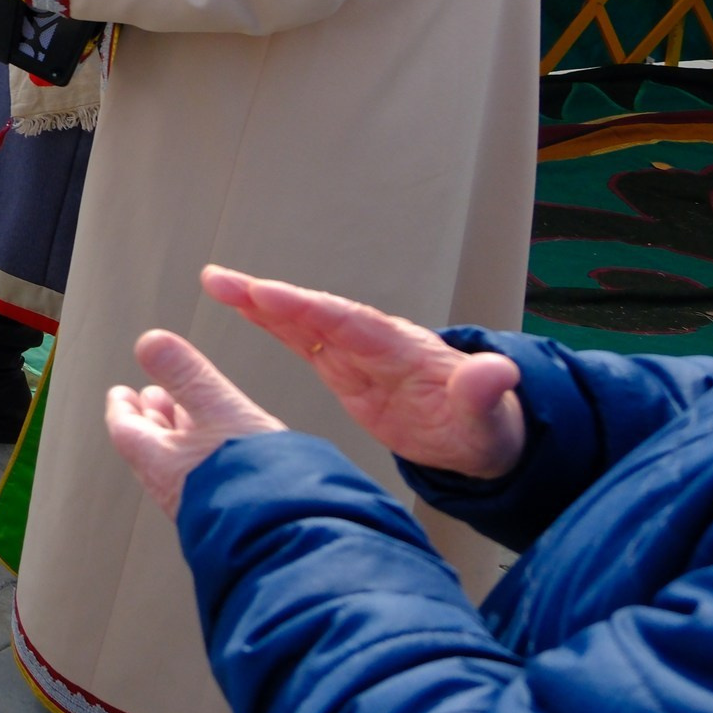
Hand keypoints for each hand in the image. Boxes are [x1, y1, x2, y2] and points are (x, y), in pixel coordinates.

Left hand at [106, 330, 287, 515]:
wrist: (291, 538)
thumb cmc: (256, 480)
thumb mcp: (221, 411)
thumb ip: (187, 376)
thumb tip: (149, 342)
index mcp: (159, 463)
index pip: (125, 429)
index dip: (122, 407)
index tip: (121, 392)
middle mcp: (173, 488)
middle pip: (150, 446)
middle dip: (154, 416)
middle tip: (155, 395)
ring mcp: (199, 504)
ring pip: (178, 461)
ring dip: (179, 434)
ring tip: (187, 415)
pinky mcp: (226, 513)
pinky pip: (203, 478)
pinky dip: (203, 454)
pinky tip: (221, 447)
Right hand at [202, 266, 526, 479]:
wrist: (479, 433)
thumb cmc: (484, 426)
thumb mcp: (487, 418)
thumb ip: (483, 393)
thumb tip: (497, 369)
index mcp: (402, 350)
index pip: (349, 323)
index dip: (307, 310)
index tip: (267, 295)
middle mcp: (373, 341)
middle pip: (315, 312)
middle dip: (269, 296)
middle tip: (221, 280)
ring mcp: (356, 352)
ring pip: (301, 320)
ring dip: (258, 301)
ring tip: (215, 281)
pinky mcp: (343, 367)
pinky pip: (301, 338)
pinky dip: (269, 320)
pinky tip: (240, 306)